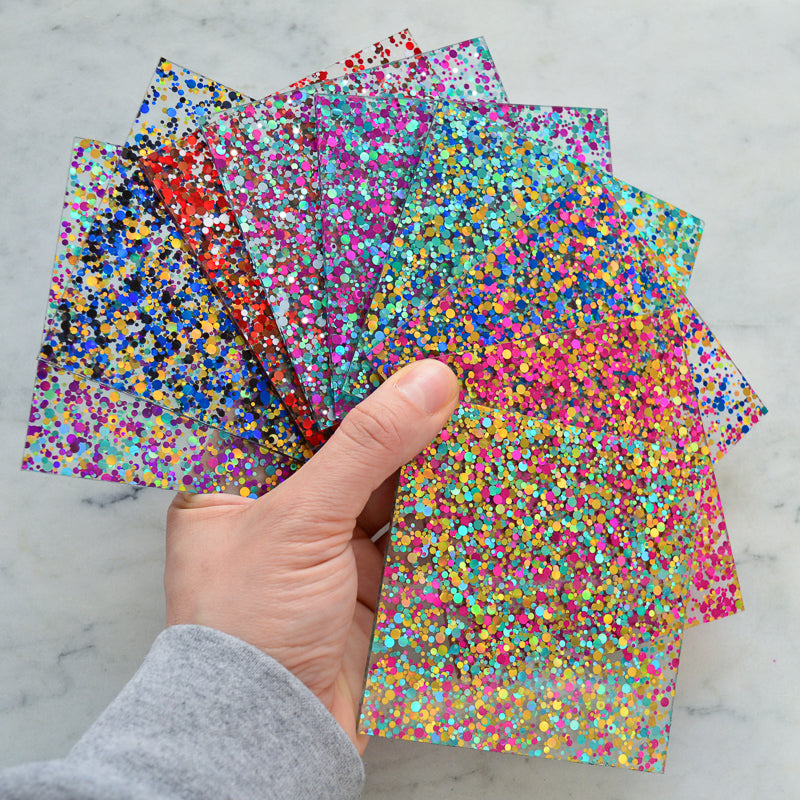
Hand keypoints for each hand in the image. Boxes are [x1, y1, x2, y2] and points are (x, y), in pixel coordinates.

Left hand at [164, 359, 459, 752]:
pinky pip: (409, 531)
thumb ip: (367, 448)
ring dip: (422, 461)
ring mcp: (325, 544)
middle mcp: (279, 508)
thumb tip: (430, 380)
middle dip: (392, 416)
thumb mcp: (302, 519)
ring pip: (383, 487)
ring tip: (468, 408)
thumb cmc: (251, 621)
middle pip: (343, 446)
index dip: (341, 376)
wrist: (274, 733)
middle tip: (443, 368)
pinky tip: (470, 474)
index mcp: (236, 482)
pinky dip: (438, 510)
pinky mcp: (366, 579)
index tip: (391, 340)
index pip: (291, 411)